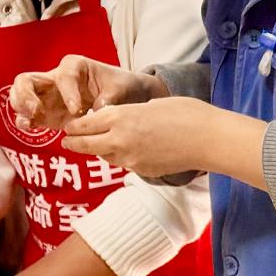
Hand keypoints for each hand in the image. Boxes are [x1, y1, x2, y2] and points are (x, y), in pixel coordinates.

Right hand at [8, 55, 157, 133]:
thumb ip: (110, 99)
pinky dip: (25, 121)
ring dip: (21, 109)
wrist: (124, 97)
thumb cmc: (121, 87)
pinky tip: (31, 128)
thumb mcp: (122, 89)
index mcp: (74, 66)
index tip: (78, 111)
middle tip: (37, 111)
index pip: (63, 76)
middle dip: (26, 95)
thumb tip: (98, 111)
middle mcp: (55, 78)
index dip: (68, 93)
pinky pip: (28, 116)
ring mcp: (48, 96)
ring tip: (32, 122)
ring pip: (20, 96)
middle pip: (26, 80)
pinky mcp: (47, 113)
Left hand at [63, 96, 245, 180]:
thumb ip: (128, 113)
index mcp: (120, 118)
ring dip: (99, 150)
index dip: (74, 127)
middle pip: (85, 146)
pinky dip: (120, 157)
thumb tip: (118, 121)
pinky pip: (124, 163)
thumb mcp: (150, 104)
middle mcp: (120, 141)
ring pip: (105, 156)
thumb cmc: (185, 113)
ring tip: (98, 144)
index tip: (68, 127)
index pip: (84, 125)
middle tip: (67, 141)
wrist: (208, 139)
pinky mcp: (143, 171)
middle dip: (74, 143)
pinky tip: (128, 150)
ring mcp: (131, 159)